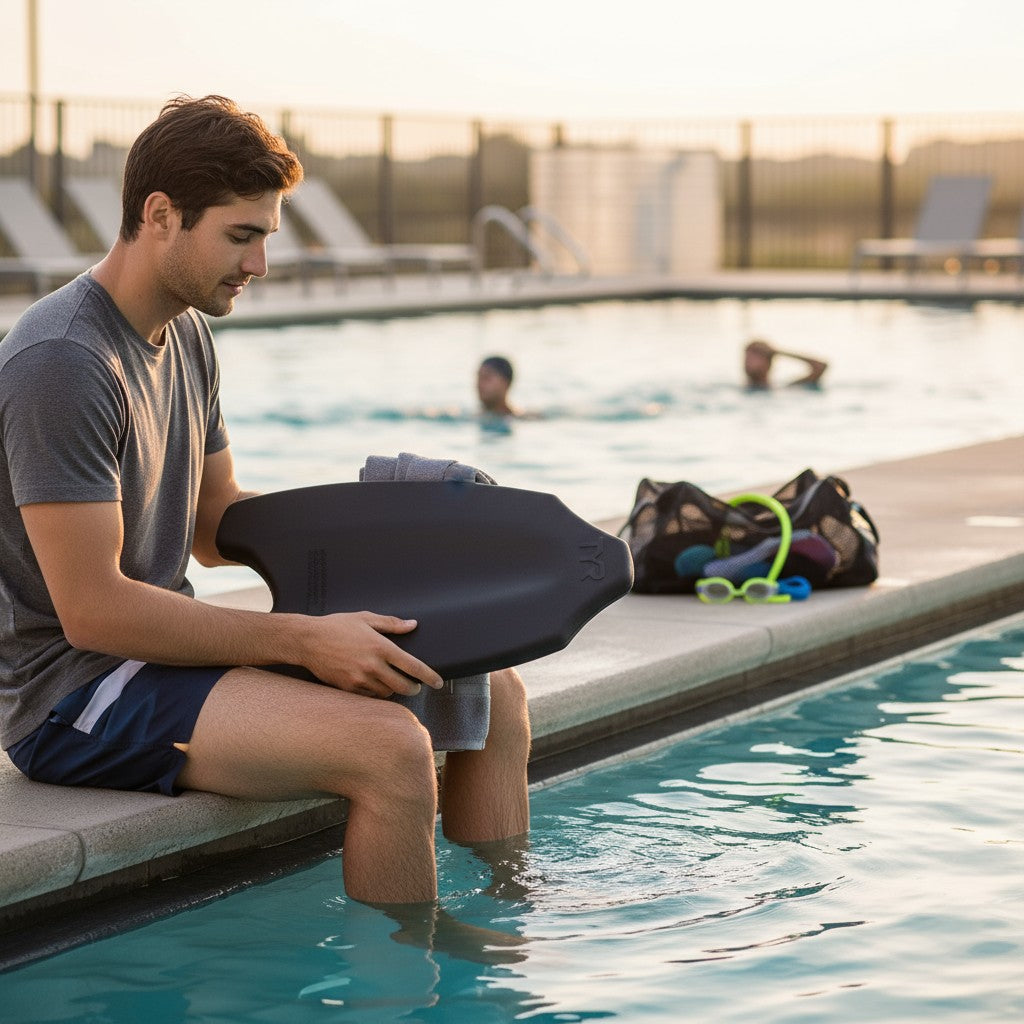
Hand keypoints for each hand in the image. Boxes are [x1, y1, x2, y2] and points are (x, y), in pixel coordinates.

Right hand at [303, 612, 443, 698]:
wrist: (307, 640)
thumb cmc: (336, 626)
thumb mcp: (365, 618)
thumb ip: (391, 624)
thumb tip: (412, 625)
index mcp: (381, 647)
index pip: (413, 666)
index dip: (429, 676)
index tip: (438, 682)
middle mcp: (373, 665)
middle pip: (404, 685)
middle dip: (414, 688)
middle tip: (415, 686)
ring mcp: (360, 679)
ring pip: (387, 693)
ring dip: (394, 689)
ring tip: (392, 682)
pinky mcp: (348, 688)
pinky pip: (370, 696)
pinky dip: (376, 692)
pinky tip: (375, 684)